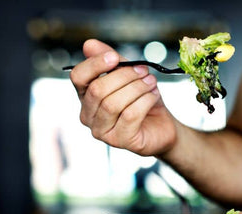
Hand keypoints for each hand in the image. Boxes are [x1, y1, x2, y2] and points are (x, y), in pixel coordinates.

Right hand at [69, 39, 176, 155]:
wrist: (163, 126)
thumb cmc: (143, 101)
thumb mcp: (129, 76)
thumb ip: (112, 61)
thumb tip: (89, 44)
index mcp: (86, 97)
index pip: (78, 77)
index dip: (94, 64)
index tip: (114, 57)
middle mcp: (88, 116)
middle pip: (98, 90)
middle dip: (124, 76)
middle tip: (144, 71)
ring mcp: (102, 132)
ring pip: (113, 103)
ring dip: (137, 88)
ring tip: (151, 83)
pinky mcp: (120, 141)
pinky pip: (130, 115)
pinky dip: (145, 101)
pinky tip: (154, 96)